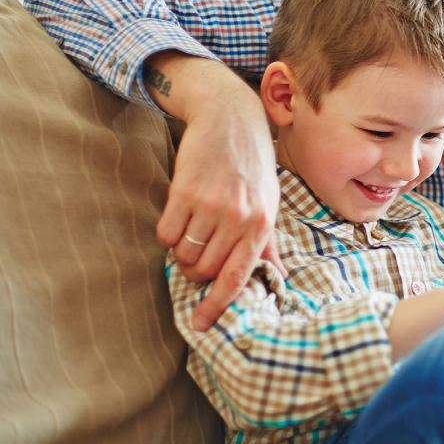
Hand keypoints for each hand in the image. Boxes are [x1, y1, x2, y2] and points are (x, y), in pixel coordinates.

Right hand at [149, 53, 281, 330]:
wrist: (230, 119)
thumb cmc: (251, 166)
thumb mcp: (269, 201)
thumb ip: (266, 241)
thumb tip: (278, 275)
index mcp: (262, 224)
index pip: (238, 276)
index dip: (218, 305)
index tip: (201, 324)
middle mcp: (239, 217)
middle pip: (205, 270)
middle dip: (196, 271)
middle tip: (197, 254)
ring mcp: (211, 205)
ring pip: (183, 254)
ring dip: (181, 253)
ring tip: (191, 232)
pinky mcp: (184, 192)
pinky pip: (165, 234)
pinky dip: (167, 234)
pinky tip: (178, 217)